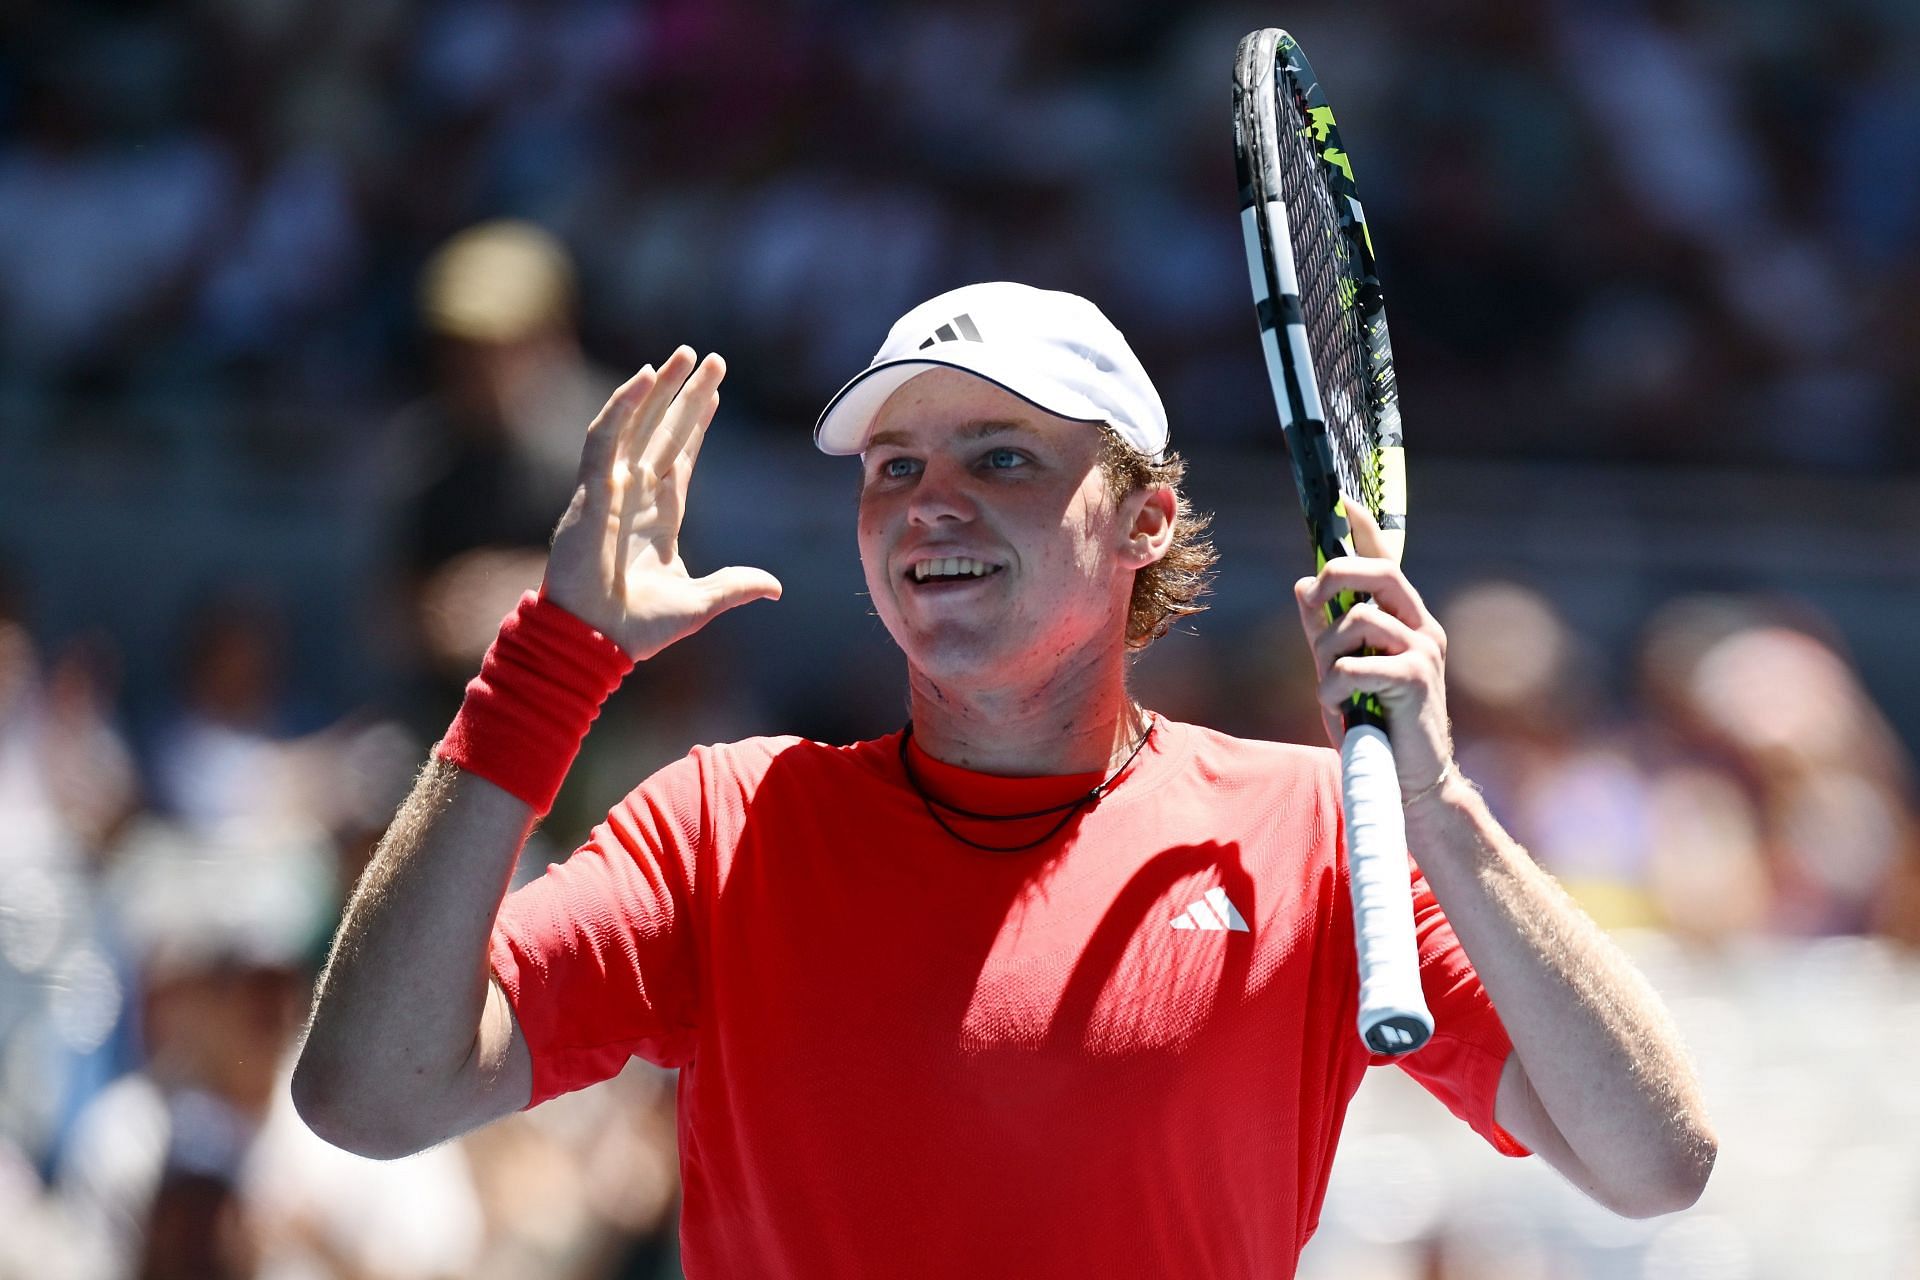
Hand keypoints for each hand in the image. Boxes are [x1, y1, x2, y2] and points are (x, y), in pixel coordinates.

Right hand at [543, 348, 780, 660]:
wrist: (593, 641)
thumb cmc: (636, 627)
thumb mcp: (700, 603)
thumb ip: (735, 587)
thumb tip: (776, 587)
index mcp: (658, 517)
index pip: (680, 457)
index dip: (697, 423)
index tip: (714, 391)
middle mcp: (635, 496)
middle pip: (664, 431)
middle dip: (686, 394)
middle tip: (710, 357)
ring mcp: (611, 489)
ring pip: (637, 424)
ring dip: (660, 388)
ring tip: (683, 355)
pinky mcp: (590, 491)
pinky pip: (605, 437)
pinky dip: (623, 406)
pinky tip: (645, 377)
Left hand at [1292, 501, 1451, 795]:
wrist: (1407, 782)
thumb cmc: (1374, 727)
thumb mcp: (1340, 671)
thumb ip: (1325, 631)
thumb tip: (1303, 584)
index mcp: (1406, 621)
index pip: (1386, 562)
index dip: (1364, 530)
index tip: (1342, 500)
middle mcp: (1421, 628)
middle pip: (1376, 573)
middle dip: (1335, 578)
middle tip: (1314, 605)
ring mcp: (1423, 652)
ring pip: (1357, 621)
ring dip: (1326, 655)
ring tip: (1330, 688)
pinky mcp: (1416, 680)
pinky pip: (1354, 664)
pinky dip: (1331, 686)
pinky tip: (1336, 707)